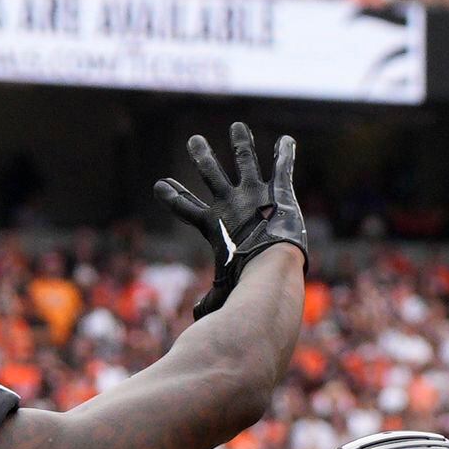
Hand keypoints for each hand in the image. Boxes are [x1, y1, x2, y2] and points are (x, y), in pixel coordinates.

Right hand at [153, 121, 306, 316]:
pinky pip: (282, 167)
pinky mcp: (279, 192)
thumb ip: (210, 305)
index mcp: (214, 226)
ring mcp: (255, 194)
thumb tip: (198, 321)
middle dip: (203, 158)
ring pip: (245, 161)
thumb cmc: (244, 284)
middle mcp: (231, 204)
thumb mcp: (221, 294)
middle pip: (211, 174)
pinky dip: (285, 153)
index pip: (186, 208)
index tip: (160, 185)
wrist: (269, 269)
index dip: (173, 197)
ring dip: (242, 144)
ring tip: (238, 127)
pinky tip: (288, 140)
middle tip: (195, 141)